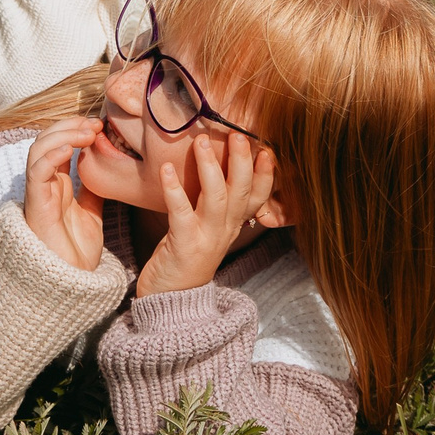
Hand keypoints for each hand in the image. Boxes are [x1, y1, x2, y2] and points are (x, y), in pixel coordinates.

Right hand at [23, 118, 106, 270]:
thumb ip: (92, 189)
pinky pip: (37, 173)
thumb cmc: (77, 251)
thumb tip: (103, 165)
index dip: (76, 128)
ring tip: (87, 133)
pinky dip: (51, 156)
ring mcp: (39, 193)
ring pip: (38, 150)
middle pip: (46, 140)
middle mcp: (45, 184)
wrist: (71, 281)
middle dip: (69, 125)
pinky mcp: (36, 204)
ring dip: (62, 135)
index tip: (100, 124)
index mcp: (58, 183)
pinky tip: (70, 149)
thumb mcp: (92, 212)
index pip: (59, 143)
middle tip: (95, 123)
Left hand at [136, 131, 273, 296]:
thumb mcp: (209, 229)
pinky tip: (166, 170)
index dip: (266, 175)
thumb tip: (217, 166)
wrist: (171, 300)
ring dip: (211, 168)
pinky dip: (175, 190)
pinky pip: (181, 213)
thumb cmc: (187, 257)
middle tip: (238, 135)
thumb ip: (217, 204)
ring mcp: (206, 238)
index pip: (258, 198)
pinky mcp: (183, 245)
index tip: (268, 149)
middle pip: (240, 192)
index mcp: (233, 225)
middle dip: (241, 162)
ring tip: (202, 142)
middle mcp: (225, 230)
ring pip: (216, 198)